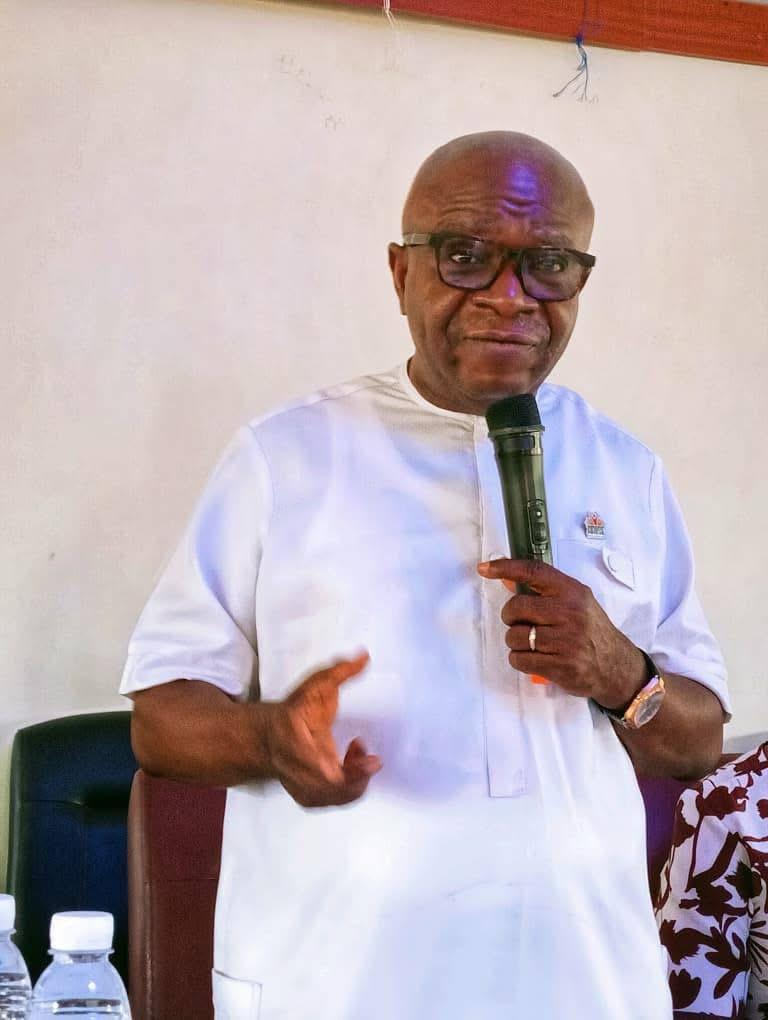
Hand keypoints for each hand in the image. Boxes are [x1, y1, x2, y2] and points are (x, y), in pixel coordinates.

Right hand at [261, 652, 381, 806]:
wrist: (266, 738)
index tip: (374, 760)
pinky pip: (336, 799)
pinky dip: (350, 786)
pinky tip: (351, 765)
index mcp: (299, 747)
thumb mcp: (316, 685)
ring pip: (339, 798)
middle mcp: (300, 773)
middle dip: (360, 775)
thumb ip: (341, 672)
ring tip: (359, 755)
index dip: (355, 772)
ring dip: (357, 779)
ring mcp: (303, 789)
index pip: (329, 774)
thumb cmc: (293, 712)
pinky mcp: (308, 797)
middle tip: (369, 757)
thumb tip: (364, 656)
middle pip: (338, 791)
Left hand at [477, 558, 645, 707]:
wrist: (617, 666)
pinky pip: (520, 659)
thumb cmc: (591, 631)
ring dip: (516, 642)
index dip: (505, 567)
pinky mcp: (561, 666)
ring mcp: (566, 641)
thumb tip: (507, 580)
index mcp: (572, 592)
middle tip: (522, 623)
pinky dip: (520, 660)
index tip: (484, 568)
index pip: (533, 572)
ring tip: (533, 644)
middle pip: (516, 607)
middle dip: (511, 617)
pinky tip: (535, 658)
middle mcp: (570, 613)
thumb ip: (546, 592)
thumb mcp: (576, 602)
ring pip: (515, 636)